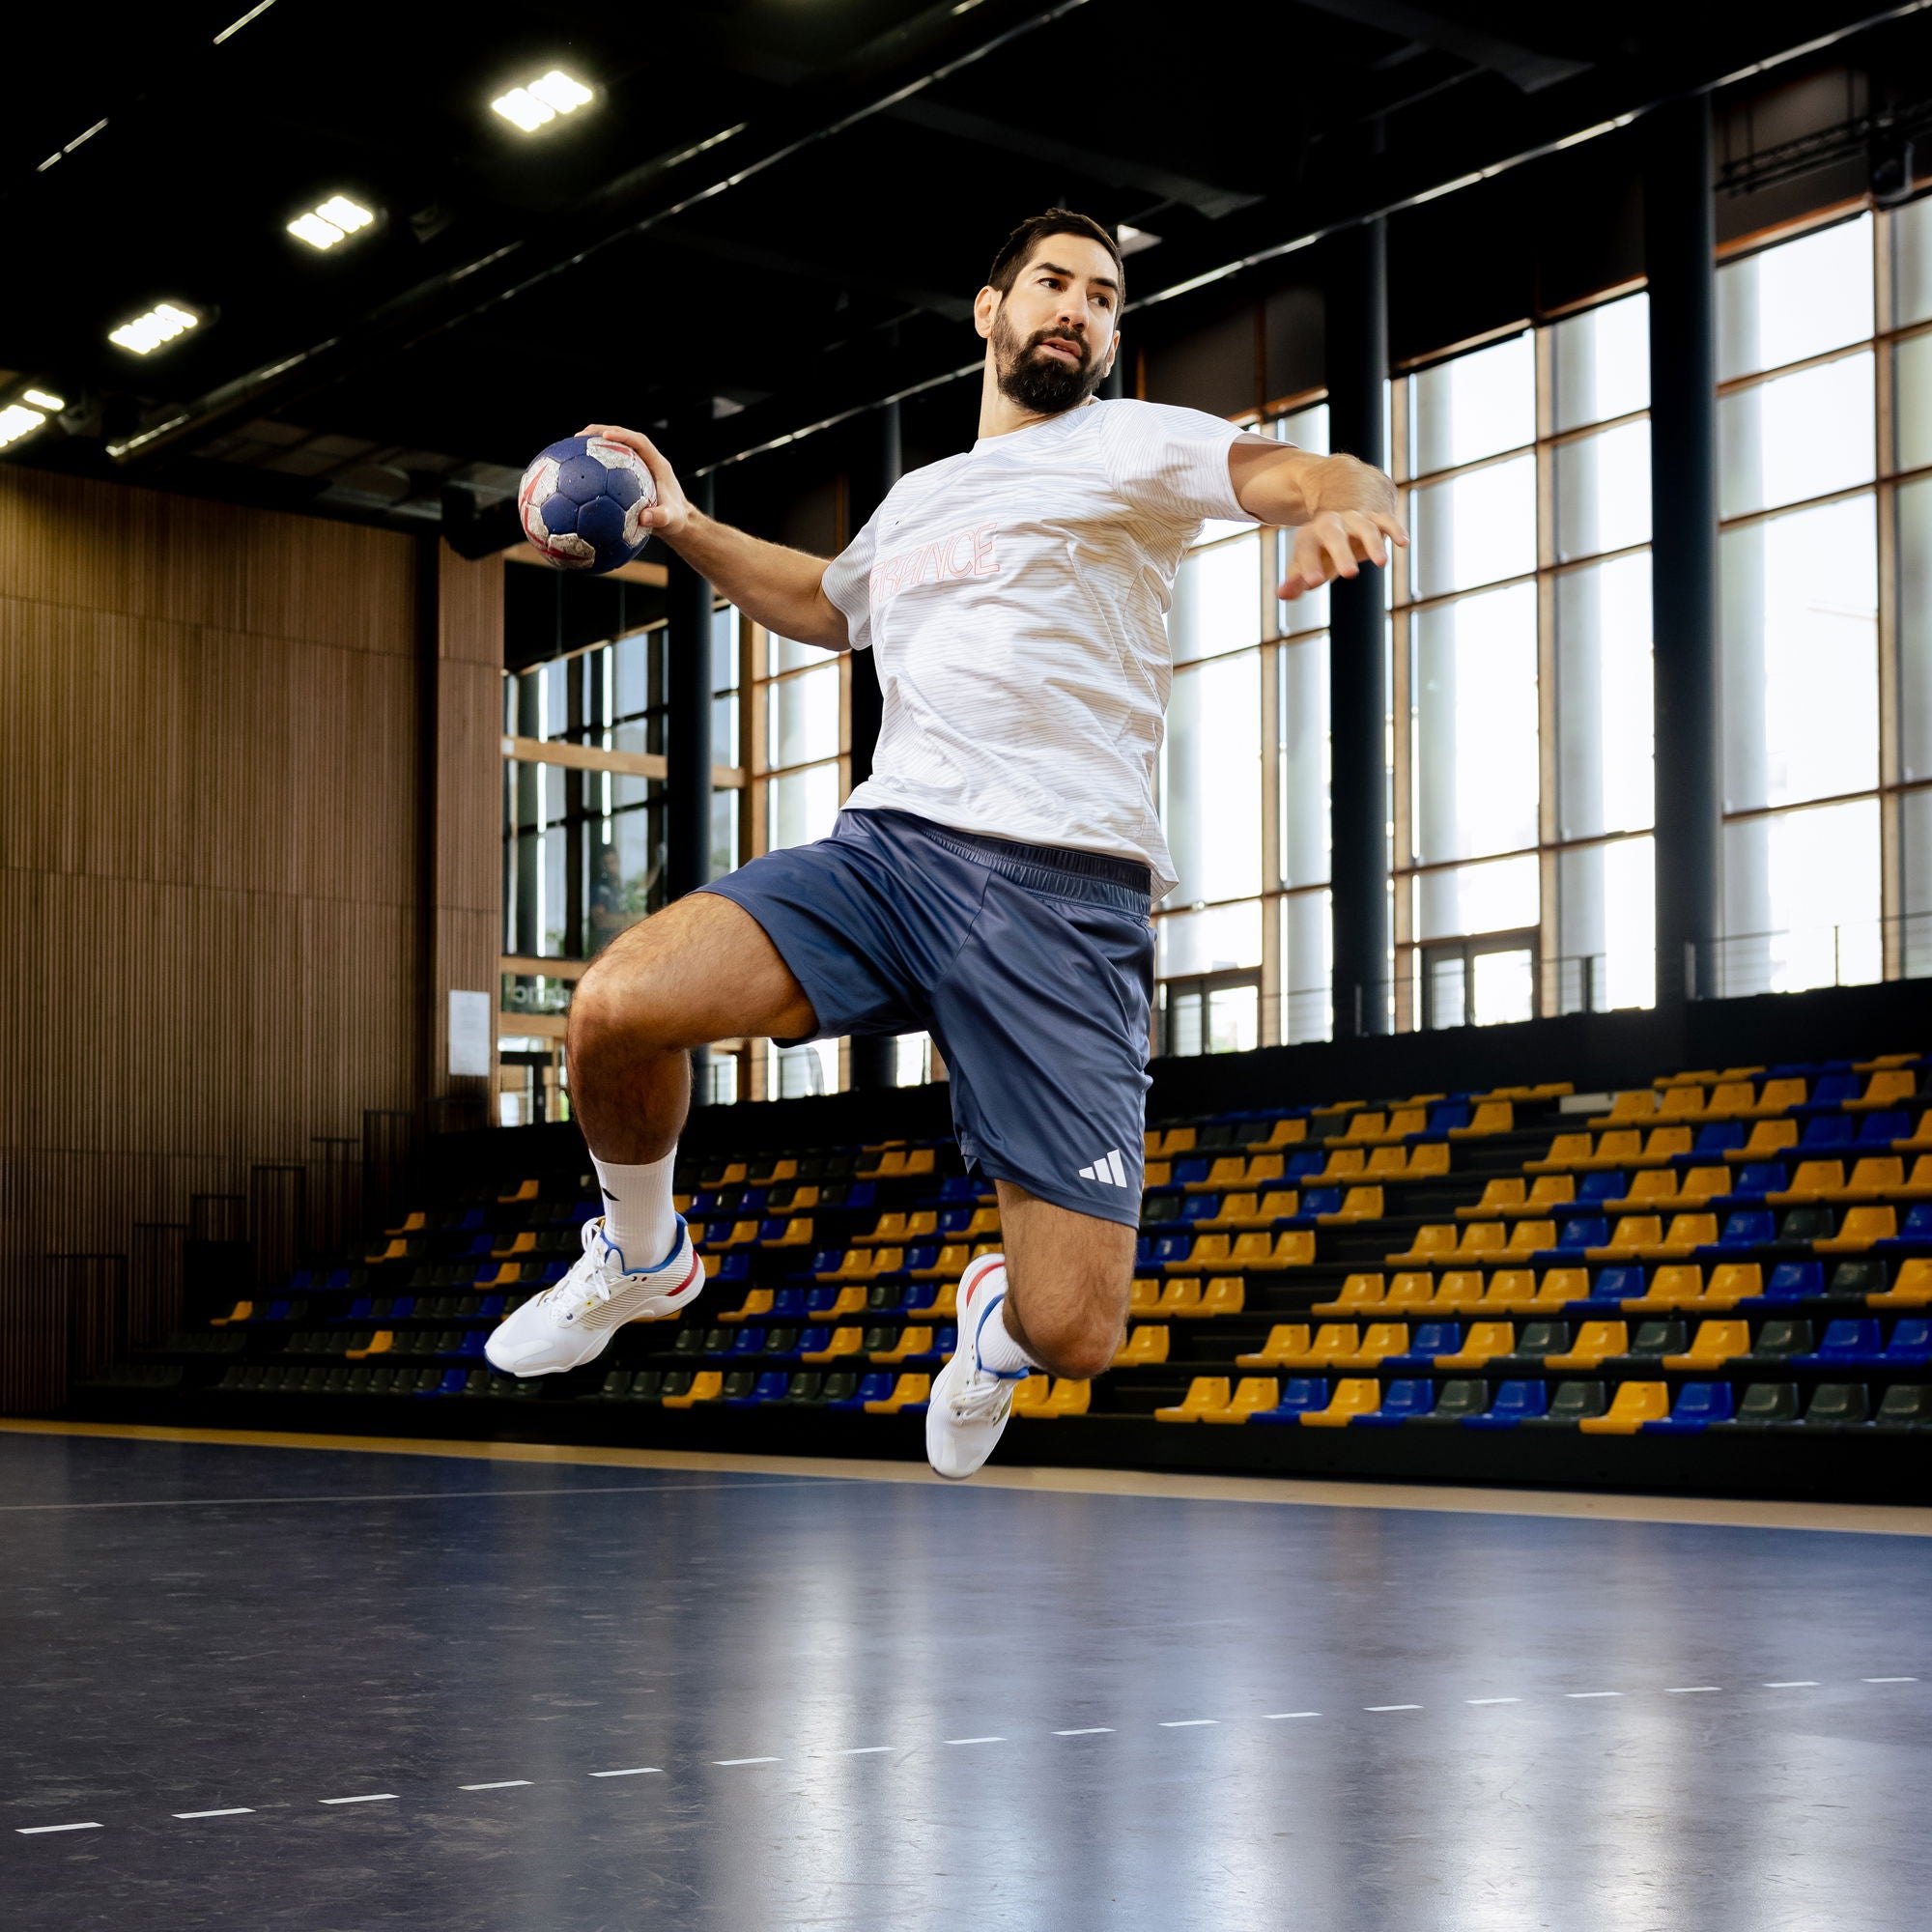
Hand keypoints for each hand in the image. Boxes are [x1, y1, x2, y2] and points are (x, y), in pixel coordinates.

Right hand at [578, 423, 691, 540]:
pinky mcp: (628, 477)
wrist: (678, 523)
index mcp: (657, 464)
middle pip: (623, 438)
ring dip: (594, 445)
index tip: (605, 436)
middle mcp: (647, 461)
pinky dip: (594, 465)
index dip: (623, 435)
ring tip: (572, 447)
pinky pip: (609, 466)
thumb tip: (643, 518)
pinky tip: (577, 472)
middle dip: (602, 432)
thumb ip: (659, 518)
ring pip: (614, 449)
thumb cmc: (676, 520)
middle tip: (580, 435)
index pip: (640, 442)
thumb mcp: (670, 520)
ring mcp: (637, 467)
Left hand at [1278, 508, 1407, 600]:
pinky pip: (1386, 520)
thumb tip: (1282, 594)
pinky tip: (1403, 543)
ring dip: (1374, 543)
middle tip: (1349, 575)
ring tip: (1382, 564)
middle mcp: (1331, 523)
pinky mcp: (1375, 518)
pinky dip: (1394, 529)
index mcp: (1309, 536)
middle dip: (1341, 553)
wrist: (1341, 519)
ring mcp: (1354, 519)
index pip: (1306, 549)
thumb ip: (1294, 582)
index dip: (1309, 565)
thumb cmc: (1320, 552)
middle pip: (1334, 534)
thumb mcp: (1304, 566)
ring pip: (1364, 526)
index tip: (1313, 584)